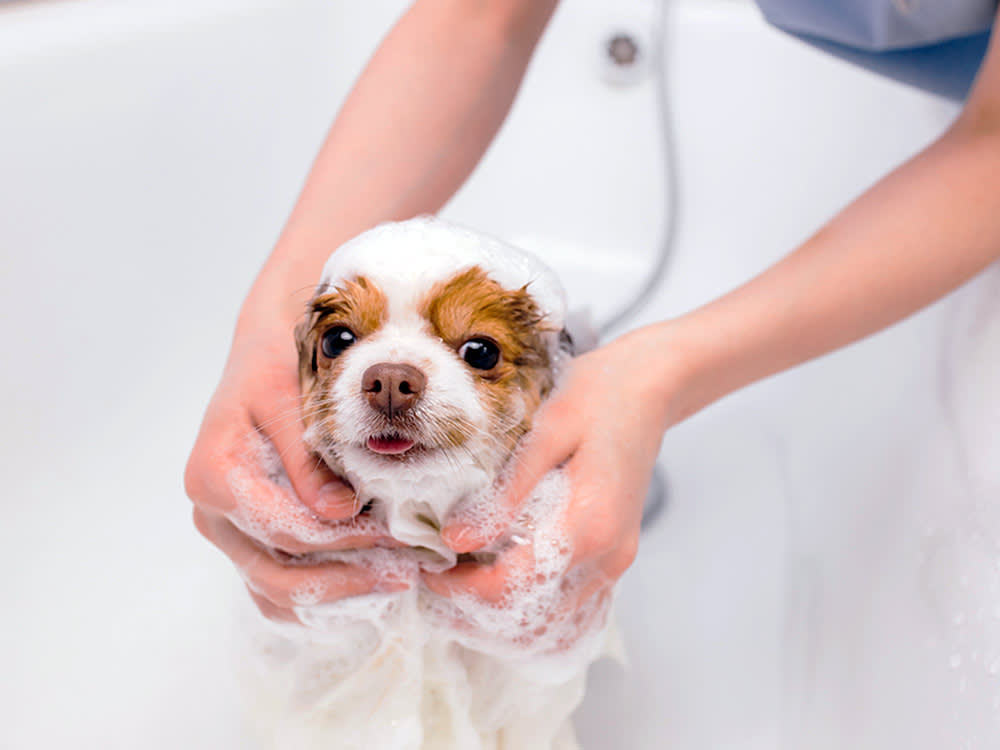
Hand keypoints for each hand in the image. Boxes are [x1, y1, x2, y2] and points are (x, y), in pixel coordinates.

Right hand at [185, 311, 405, 623]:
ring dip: (335, 596)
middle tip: (404, 575)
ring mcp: (225, 531)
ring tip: (392, 583)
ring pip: (275, 591)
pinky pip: (272, 589)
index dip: (345, 539)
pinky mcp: (242, 539)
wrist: (261, 358)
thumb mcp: (289, 398)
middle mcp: (211, 513)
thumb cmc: (276, 368)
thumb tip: (338, 512)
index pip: (286, 530)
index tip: (395, 537)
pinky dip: (316, 600)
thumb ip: (307, 459)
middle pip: (278, 573)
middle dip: (346, 579)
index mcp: (215, 476)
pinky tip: (364, 590)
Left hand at [423, 325, 678, 647]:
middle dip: (477, 608)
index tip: (429, 572)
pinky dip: (533, 603)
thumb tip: (457, 539)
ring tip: (461, 585)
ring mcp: (616, 561)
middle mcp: (607, 556)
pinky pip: (571, 602)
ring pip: (553, 618)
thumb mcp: (545, 433)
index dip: (462, 588)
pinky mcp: (616, 555)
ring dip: (504, 613)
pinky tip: (501, 583)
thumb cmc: (599, 397)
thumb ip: (506, 493)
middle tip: (436, 582)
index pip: (513, 586)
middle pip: (531, 615)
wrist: (650, 386)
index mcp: (589, 526)